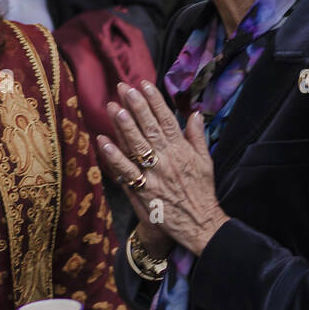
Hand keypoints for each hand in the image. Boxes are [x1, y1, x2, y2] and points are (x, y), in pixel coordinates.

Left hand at [96, 81, 228, 256]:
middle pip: (150, 128)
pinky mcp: (144, 192)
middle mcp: (167, 160)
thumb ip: (198, 136)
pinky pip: (126, 172)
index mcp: (182, 150)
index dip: (155, 101)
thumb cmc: (202, 192)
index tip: (144, 84)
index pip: (167, 120)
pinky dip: (114, 157)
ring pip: (137, 147)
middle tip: (124, 88)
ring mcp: (155, 175)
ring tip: (113, 107)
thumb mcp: (205, 161)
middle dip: (136, 106)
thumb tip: (195, 113)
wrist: (199, 224)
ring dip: (124, 127)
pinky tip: (103, 142)